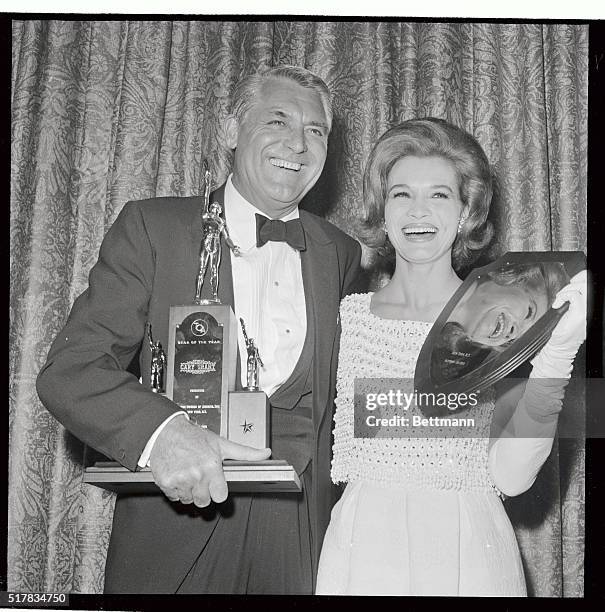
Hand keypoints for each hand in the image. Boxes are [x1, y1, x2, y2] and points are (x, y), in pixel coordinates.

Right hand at [149, 415, 270, 506]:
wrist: (165, 431)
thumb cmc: (193, 437)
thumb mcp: (222, 443)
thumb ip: (246, 453)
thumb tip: (266, 453)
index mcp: (211, 466)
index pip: (220, 496)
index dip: (219, 491)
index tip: (216, 484)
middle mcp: (196, 475)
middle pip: (204, 502)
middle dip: (203, 492)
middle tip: (201, 478)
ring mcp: (180, 480)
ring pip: (188, 500)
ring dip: (189, 491)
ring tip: (189, 473)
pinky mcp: (166, 483)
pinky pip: (174, 497)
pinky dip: (175, 489)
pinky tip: (178, 474)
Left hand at [531, 270, 586, 378]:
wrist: (560, 345)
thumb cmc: (564, 329)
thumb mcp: (570, 310)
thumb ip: (573, 297)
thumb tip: (570, 285)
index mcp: (591, 304)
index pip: (591, 283)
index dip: (582, 278)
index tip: (572, 281)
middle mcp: (593, 306)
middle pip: (589, 282)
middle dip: (576, 281)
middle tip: (566, 290)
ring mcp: (588, 309)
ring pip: (583, 286)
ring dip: (568, 289)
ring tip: (561, 298)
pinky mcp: (581, 312)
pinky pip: (574, 295)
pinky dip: (562, 296)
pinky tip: (558, 304)